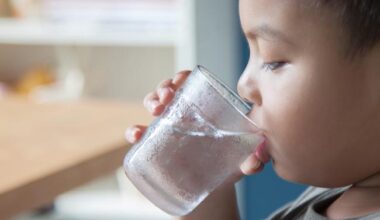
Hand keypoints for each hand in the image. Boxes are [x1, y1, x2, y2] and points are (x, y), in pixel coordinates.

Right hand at [125, 70, 263, 176]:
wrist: (210, 191)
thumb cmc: (226, 168)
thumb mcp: (240, 163)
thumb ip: (252, 162)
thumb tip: (256, 162)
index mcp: (203, 110)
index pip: (190, 85)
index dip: (182, 77)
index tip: (181, 81)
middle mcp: (183, 115)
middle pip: (169, 90)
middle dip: (165, 86)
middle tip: (168, 96)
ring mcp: (167, 129)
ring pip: (153, 105)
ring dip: (151, 99)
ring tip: (156, 109)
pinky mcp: (154, 146)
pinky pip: (140, 134)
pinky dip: (134, 131)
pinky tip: (137, 135)